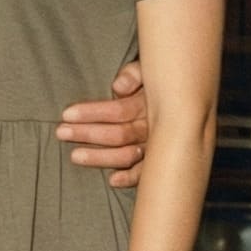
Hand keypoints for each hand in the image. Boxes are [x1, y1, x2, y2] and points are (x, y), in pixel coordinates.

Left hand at [57, 60, 148, 187]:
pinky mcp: (159, 161)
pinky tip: (112, 180)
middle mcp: (154, 127)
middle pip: (119, 134)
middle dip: (88, 134)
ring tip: (75, 156)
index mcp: (150, 104)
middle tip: (61, 133)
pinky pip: (146, 172)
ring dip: (101, 157)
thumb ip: (135, 74)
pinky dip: (131, 177)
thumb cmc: (160, 84)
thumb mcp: (149, 71)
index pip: (118, 110)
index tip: (66, 114)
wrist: (189, 102)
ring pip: (128, 155)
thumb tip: (119, 86)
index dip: (92, 112)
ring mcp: (157, 146)